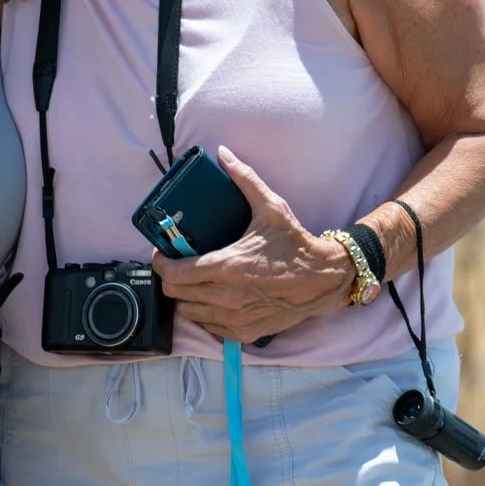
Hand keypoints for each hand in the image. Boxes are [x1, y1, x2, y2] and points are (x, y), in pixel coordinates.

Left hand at [152, 147, 353, 342]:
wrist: (324, 278)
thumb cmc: (295, 244)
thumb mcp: (270, 207)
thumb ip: (244, 179)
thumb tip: (223, 154)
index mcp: (226, 266)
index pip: (172, 273)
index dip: (160, 262)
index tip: (162, 253)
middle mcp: (226, 296)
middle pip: (174, 294)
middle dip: (170, 277)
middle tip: (178, 264)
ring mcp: (234, 317)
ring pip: (188, 313)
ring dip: (185, 297)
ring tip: (193, 280)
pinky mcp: (243, 331)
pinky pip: (208, 326)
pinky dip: (204, 313)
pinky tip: (212, 298)